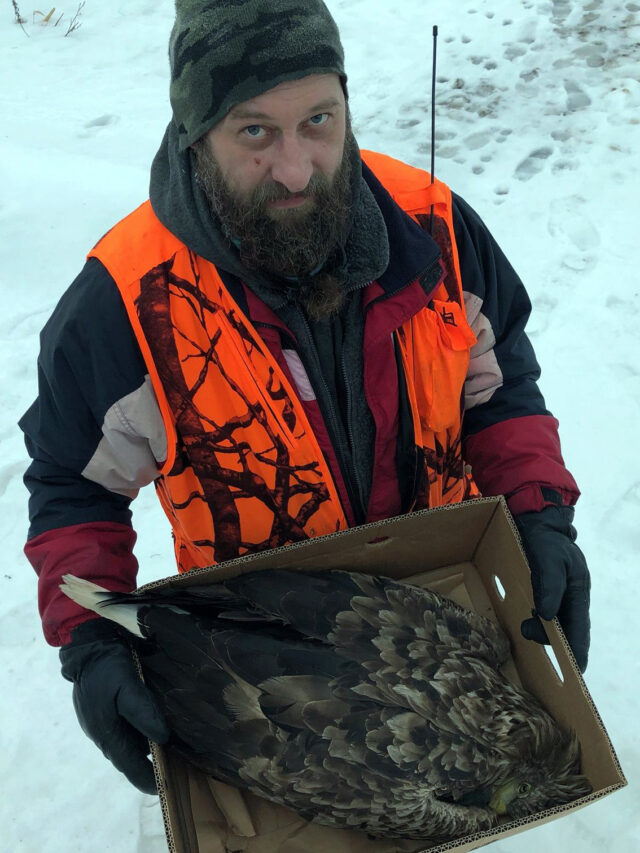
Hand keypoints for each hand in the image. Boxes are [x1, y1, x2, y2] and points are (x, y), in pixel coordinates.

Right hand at [59, 619, 169, 793]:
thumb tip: (163, 739)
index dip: (146, 778)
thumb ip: (144, 712)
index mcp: (107, 733)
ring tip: (169, 747)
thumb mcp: (128, 686)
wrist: (87, 647)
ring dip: (144, 747)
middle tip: (174, 766)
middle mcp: (102, 733)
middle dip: (148, 764)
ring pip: (126, 742)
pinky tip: (153, 726)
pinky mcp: (102, 711)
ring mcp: (100, 722)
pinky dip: (138, 733)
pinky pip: (122, 729)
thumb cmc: (107, 667)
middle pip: (128, 756)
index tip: (163, 789)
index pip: (129, 765)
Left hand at [514, 503, 590, 672]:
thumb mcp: (548, 558)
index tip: (575, 670)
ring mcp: (559, 596)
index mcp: (577, 592)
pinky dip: (536, 618)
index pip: (580, 629)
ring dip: (540, 628)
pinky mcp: (547, 592)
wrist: (536, 521)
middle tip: (528, 630)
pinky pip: (544, 613)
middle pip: (565, 630)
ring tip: (526, 621)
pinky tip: (526, 613)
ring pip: (553, 623)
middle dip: (550, 638)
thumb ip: (549, 586)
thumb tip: (548, 616)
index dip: (577, 651)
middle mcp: (570, 598)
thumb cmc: (545, 539)